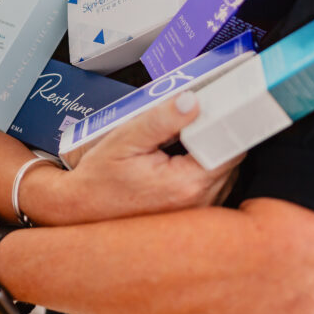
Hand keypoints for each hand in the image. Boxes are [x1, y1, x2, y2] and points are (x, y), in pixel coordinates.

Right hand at [58, 92, 243, 221]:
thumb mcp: (125, 140)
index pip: (230, 148)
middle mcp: (199, 202)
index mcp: (186, 184)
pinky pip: (213, 182)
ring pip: (224, 169)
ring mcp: (198, 210)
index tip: (218, 107)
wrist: (83, 209)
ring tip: (181, 141)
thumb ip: (161, 119)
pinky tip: (181, 158)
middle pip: (230, 157)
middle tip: (192, 120)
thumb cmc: (100, 179)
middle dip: (215, 134)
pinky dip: (203, 166)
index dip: (226, 124)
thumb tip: (192, 101)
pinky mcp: (195, 212)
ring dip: (210, 151)